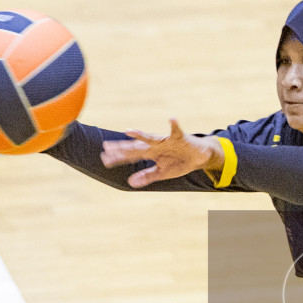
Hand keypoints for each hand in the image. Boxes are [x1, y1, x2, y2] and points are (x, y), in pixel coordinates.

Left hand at [99, 119, 222, 188]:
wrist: (198, 156)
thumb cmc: (179, 162)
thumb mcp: (162, 172)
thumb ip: (147, 176)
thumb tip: (130, 183)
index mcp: (150, 153)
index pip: (131, 156)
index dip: (118, 157)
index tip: (104, 159)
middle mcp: (155, 145)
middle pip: (136, 147)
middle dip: (122, 147)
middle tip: (106, 147)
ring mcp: (166, 141)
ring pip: (151, 138)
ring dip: (140, 135)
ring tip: (129, 132)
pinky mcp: (179, 138)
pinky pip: (176, 130)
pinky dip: (174, 125)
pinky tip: (172, 119)